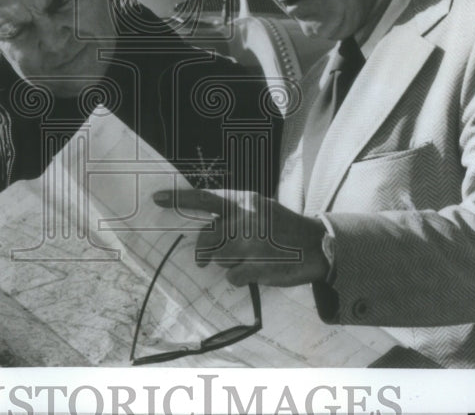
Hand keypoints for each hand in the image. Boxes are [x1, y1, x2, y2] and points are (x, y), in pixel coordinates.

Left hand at [152, 188, 328, 286]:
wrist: (318, 245)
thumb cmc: (282, 228)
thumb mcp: (260, 209)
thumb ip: (233, 214)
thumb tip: (203, 229)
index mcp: (245, 201)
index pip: (205, 198)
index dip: (179, 199)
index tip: (156, 199)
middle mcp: (246, 218)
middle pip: (206, 236)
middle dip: (205, 250)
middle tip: (205, 258)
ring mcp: (252, 243)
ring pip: (218, 258)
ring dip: (229, 262)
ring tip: (250, 258)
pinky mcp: (259, 266)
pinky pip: (232, 276)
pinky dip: (240, 277)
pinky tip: (257, 270)